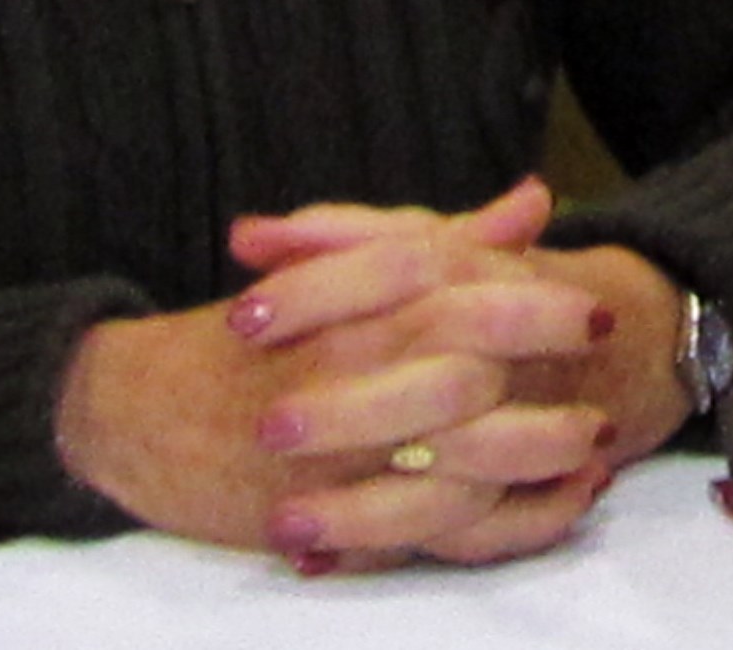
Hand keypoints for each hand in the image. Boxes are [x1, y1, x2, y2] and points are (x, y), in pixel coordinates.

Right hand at [51, 180, 611, 567]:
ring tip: (594, 439)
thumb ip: (439, 237)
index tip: (589, 294)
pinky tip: (553, 503)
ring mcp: (326, 449)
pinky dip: (499, 521)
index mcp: (333, 301)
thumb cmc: (246, 337)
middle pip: (454, 364)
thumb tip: (530, 202)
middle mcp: (330, 369)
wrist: (131, 410)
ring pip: (447, 455)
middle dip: (537, 362)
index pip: (437, 280)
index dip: (522, 289)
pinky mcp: (321, 514)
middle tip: (601, 355)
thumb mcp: (333, 270)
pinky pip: (426, 530)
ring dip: (531, 448)